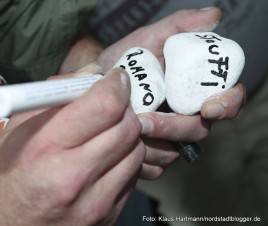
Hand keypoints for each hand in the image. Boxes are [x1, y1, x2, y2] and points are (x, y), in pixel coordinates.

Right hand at [0, 68, 144, 225]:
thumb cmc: (4, 180)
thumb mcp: (17, 130)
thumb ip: (57, 95)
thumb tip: (93, 74)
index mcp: (46, 148)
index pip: (104, 105)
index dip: (116, 85)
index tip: (116, 79)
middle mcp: (73, 177)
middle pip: (127, 128)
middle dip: (125, 109)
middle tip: (112, 106)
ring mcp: (94, 202)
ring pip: (136, 152)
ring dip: (126, 136)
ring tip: (106, 135)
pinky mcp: (107, 216)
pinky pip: (132, 176)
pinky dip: (124, 160)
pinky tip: (104, 160)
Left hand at [95, 8, 245, 179]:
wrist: (96, 84)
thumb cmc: (125, 60)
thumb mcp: (148, 39)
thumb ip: (179, 27)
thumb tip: (213, 16)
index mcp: (193, 89)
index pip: (228, 99)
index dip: (227, 104)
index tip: (209, 107)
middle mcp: (187, 115)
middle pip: (198, 130)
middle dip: (173, 127)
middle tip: (144, 120)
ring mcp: (169, 137)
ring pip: (175, 151)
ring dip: (153, 142)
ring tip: (127, 126)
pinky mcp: (152, 154)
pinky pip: (155, 166)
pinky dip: (141, 158)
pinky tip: (124, 144)